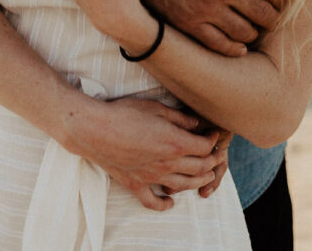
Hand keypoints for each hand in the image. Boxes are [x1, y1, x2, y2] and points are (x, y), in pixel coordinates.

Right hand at [64, 95, 224, 210]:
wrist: (95, 129)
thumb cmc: (124, 113)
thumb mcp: (155, 108)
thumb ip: (178, 118)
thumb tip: (196, 124)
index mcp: (174, 143)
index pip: (204, 147)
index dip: (213, 141)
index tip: (213, 134)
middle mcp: (167, 164)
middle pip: (199, 168)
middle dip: (212, 162)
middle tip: (217, 155)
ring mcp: (152, 178)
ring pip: (183, 186)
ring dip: (199, 182)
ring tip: (205, 177)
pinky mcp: (136, 185)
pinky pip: (153, 201)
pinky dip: (165, 204)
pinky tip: (171, 202)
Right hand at [133, 0, 281, 55]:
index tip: (279, 0)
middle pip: (266, 15)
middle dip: (271, 17)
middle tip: (270, 17)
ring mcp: (208, 8)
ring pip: (246, 33)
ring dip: (253, 32)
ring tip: (252, 28)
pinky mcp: (189, 23)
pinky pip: (220, 45)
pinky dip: (234, 49)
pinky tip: (238, 46)